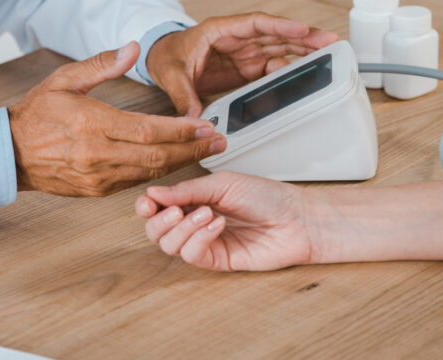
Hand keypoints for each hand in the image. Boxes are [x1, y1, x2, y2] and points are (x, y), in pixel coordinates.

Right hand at [8, 42, 226, 196]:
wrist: (6, 153)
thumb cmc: (35, 114)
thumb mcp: (64, 79)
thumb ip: (102, 64)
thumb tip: (134, 47)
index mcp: (92, 125)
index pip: (148, 130)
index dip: (182, 131)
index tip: (206, 125)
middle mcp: (97, 155)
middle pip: (157, 156)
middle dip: (193, 149)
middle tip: (220, 141)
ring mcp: (98, 177)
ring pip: (151, 172)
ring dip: (183, 162)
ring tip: (208, 151)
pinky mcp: (97, 190)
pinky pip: (137, 181)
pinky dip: (160, 172)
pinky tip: (178, 162)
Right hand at [136, 171, 315, 270]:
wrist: (295, 218)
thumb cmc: (267, 197)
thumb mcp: (225, 183)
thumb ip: (188, 189)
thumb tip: (153, 193)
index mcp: (196, 198)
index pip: (159, 206)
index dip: (147, 206)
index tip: (147, 202)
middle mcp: (196, 221)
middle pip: (156, 230)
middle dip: (159, 220)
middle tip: (176, 210)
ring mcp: (206, 242)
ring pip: (170, 245)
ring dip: (183, 228)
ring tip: (207, 213)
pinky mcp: (217, 260)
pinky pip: (192, 255)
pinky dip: (199, 238)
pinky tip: (217, 225)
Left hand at [144, 12, 338, 116]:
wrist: (161, 58)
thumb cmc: (166, 55)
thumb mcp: (171, 73)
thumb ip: (183, 95)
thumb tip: (194, 119)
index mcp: (221, 30)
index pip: (256, 24)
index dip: (281, 26)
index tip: (302, 30)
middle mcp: (238, 39)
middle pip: (276, 34)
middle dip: (303, 37)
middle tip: (329, 41)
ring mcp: (245, 53)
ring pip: (280, 48)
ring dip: (303, 50)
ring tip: (327, 54)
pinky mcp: (247, 68)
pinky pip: (272, 67)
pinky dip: (288, 71)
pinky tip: (303, 77)